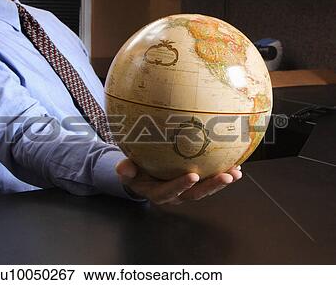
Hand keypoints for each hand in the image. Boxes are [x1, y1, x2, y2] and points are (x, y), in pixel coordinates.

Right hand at [116, 158, 241, 204]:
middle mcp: (176, 195)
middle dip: (212, 186)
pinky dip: (222, 174)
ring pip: (206, 189)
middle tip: (226, 176)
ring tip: (236, 172)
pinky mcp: (195, 184)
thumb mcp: (127, 172)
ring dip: (221, 182)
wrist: (142, 176)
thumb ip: (126, 170)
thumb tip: (123, 168)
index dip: (181, 185)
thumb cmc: (135, 172)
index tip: (192, 176)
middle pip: (195, 194)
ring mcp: (187, 191)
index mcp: (158, 193)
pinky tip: (235, 166)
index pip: (170, 191)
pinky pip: (209, 181)